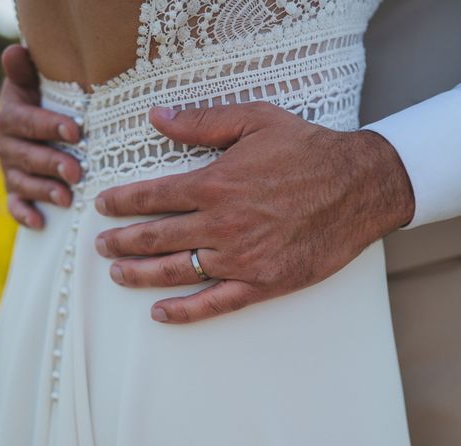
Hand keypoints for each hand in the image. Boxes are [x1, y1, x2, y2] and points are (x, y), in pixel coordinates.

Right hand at [0, 44, 82, 228]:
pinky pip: (14, 205)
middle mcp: (7, 145)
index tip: (76, 130)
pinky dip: (24, 214)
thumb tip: (15, 51)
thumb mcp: (36, 84)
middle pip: (24, 156)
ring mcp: (11, 170)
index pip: (25, 121)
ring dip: (43, 191)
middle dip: (51, 163)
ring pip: (22, 182)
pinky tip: (40, 223)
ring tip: (67, 198)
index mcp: (12, 116)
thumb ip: (25, 72)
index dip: (48, 125)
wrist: (40, 126)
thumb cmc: (47, 101)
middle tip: (77, 171)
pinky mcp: (16, 191)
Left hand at [94, 102, 414, 323]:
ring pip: (175, 271)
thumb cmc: (308, 150)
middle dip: (121, 242)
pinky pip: (214, 303)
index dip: (121, 202)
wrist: (359, 187)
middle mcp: (219, 224)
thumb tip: (157, 116)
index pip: (151, 196)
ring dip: (140, 274)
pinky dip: (184, 312)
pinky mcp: (261, 282)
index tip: (103, 206)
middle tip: (101, 245)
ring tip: (117, 274)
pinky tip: (161, 313)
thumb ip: (202, 121)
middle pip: (154, 238)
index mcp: (214, 184)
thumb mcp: (255, 120)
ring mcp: (239, 258)